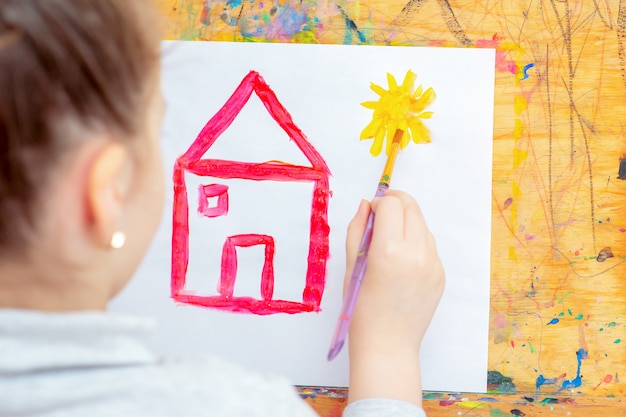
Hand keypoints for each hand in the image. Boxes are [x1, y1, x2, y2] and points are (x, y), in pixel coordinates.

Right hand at [345, 190, 444, 406]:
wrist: (387, 344)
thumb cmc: (361, 309)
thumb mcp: (352, 266)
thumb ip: (358, 229)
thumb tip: (367, 205)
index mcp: (389, 250)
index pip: (391, 205)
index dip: (379, 202)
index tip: (371, 212)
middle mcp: (416, 253)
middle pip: (411, 207)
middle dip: (396, 204)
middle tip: (382, 213)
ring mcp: (432, 264)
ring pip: (422, 225)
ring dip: (407, 222)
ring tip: (390, 241)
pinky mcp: (440, 274)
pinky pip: (429, 246)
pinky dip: (416, 243)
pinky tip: (401, 260)